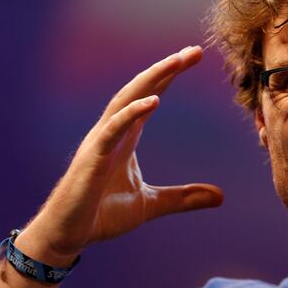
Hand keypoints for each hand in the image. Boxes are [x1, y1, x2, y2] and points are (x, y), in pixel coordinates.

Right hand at [20, 46, 222, 261]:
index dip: (170, 77)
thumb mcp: (151, 205)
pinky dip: (131, 113)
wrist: (67, 236)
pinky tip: (153, 101)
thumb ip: (183, 198)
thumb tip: (220, 197)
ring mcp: (100, 143)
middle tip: (193, 51)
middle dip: (165, 69)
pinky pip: (112, 130)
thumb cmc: (101, 215)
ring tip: (175, 62)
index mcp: (126, 137)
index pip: (150, 97)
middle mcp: (112, 132)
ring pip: (125, 101)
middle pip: (140, 90)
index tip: (193, 56)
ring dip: (151, 79)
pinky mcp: (91, 159)